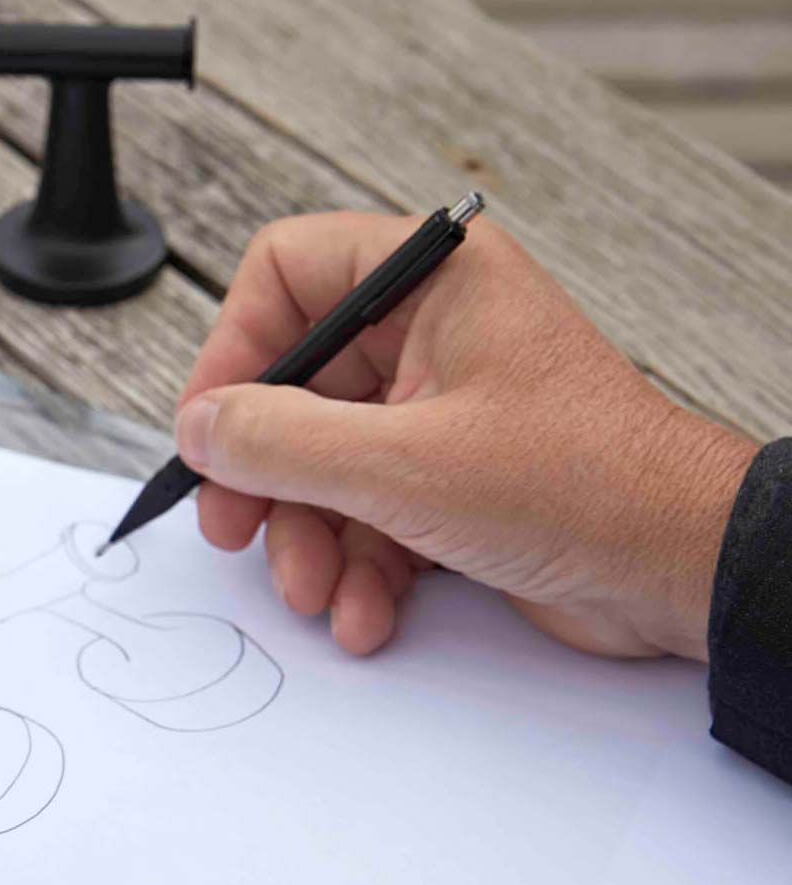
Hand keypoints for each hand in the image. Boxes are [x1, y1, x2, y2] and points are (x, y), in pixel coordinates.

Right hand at [176, 211, 756, 659]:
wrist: (684, 572)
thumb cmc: (587, 486)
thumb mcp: (402, 466)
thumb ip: (279, 442)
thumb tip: (200, 426)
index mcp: (433, 281)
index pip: (288, 272)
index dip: (236, 347)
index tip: (213, 425)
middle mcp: (433, 332)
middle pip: (294, 385)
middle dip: (265, 474)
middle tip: (235, 528)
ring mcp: (442, 407)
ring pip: (322, 460)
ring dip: (308, 537)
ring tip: (317, 591)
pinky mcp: (451, 478)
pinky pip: (365, 509)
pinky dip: (355, 564)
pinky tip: (364, 612)